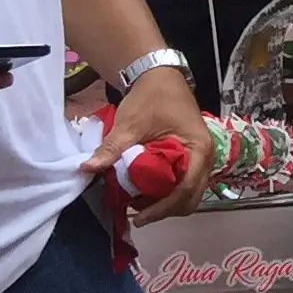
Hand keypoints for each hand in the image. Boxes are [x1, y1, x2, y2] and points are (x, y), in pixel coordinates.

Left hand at [87, 63, 214, 222]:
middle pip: (192, 197)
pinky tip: (146, 190)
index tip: (138, 217)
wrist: (158, 75)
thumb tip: (87, 169)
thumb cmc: (151, 97)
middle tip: (138, 213)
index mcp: (198, 148)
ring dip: (167, 202)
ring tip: (139, 203)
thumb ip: (112, 148)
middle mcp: (205, 156)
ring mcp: (200, 157)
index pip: (186, 188)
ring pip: (190, 193)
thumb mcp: (130, 123)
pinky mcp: (191, 156)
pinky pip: (184, 183)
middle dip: (166, 209)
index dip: (163, 207)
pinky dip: (168, 193)